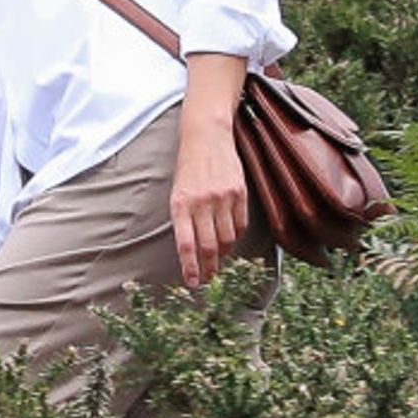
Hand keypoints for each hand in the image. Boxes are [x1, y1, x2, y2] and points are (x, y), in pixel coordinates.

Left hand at [170, 82, 247, 287]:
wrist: (206, 134)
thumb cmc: (188, 166)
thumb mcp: (177, 192)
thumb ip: (184, 219)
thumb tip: (192, 250)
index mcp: (181, 203)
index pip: (186, 244)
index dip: (190, 267)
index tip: (192, 282)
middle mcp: (202, 202)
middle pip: (208, 246)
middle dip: (209, 267)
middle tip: (208, 278)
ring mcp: (223, 197)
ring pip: (227, 238)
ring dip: (223, 253)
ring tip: (219, 260)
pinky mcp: (240, 192)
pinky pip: (240, 224)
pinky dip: (236, 236)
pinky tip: (231, 239)